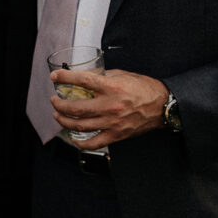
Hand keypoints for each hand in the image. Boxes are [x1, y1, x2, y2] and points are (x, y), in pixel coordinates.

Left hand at [49, 68, 169, 150]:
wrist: (164, 106)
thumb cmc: (144, 88)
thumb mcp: (122, 74)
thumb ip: (101, 76)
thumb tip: (82, 75)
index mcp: (111, 87)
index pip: (81, 80)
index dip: (64, 77)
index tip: (55, 76)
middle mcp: (110, 106)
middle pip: (75, 108)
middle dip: (59, 104)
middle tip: (54, 100)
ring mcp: (112, 123)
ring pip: (80, 125)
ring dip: (64, 121)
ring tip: (58, 115)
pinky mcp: (117, 135)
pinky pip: (94, 143)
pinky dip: (81, 143)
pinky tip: (73, 138)